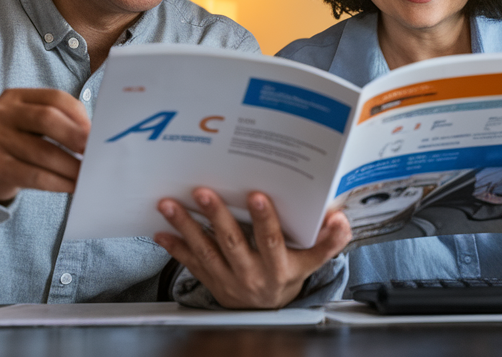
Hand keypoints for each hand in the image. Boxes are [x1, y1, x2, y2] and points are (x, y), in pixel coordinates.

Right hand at [0, 88, 89, 202]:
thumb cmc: (16, 143)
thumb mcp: (31, 125)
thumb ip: (58, 122)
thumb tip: (93, 137)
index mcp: (14, 97)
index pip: (54, 98)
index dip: (79, 115)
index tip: (97, 132)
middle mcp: (0, 113)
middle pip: (47, 119)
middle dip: (76, 137)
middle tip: (95, 152)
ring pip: (43, 152)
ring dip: (72, 166)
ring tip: (88, 173)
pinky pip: (35, 176)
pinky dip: (59, 182)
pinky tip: (73, 186)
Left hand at [154, 188, 351, 308]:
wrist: (266, 309)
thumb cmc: (288, 274)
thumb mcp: (311, 261)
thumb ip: (328, 242)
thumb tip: (340, 220)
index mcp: (279, 268)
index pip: (272, 242)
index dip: (266, 221)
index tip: (258, 196)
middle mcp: (251, 274)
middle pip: (233, 243)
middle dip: (217, 217)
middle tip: (203, 191)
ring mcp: (227, 279)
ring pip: (206, 251)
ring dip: (186, 227)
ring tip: (170, 205)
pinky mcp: (210, 280)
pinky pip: (190, 263)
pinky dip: (174, 247)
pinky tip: (161, 231)